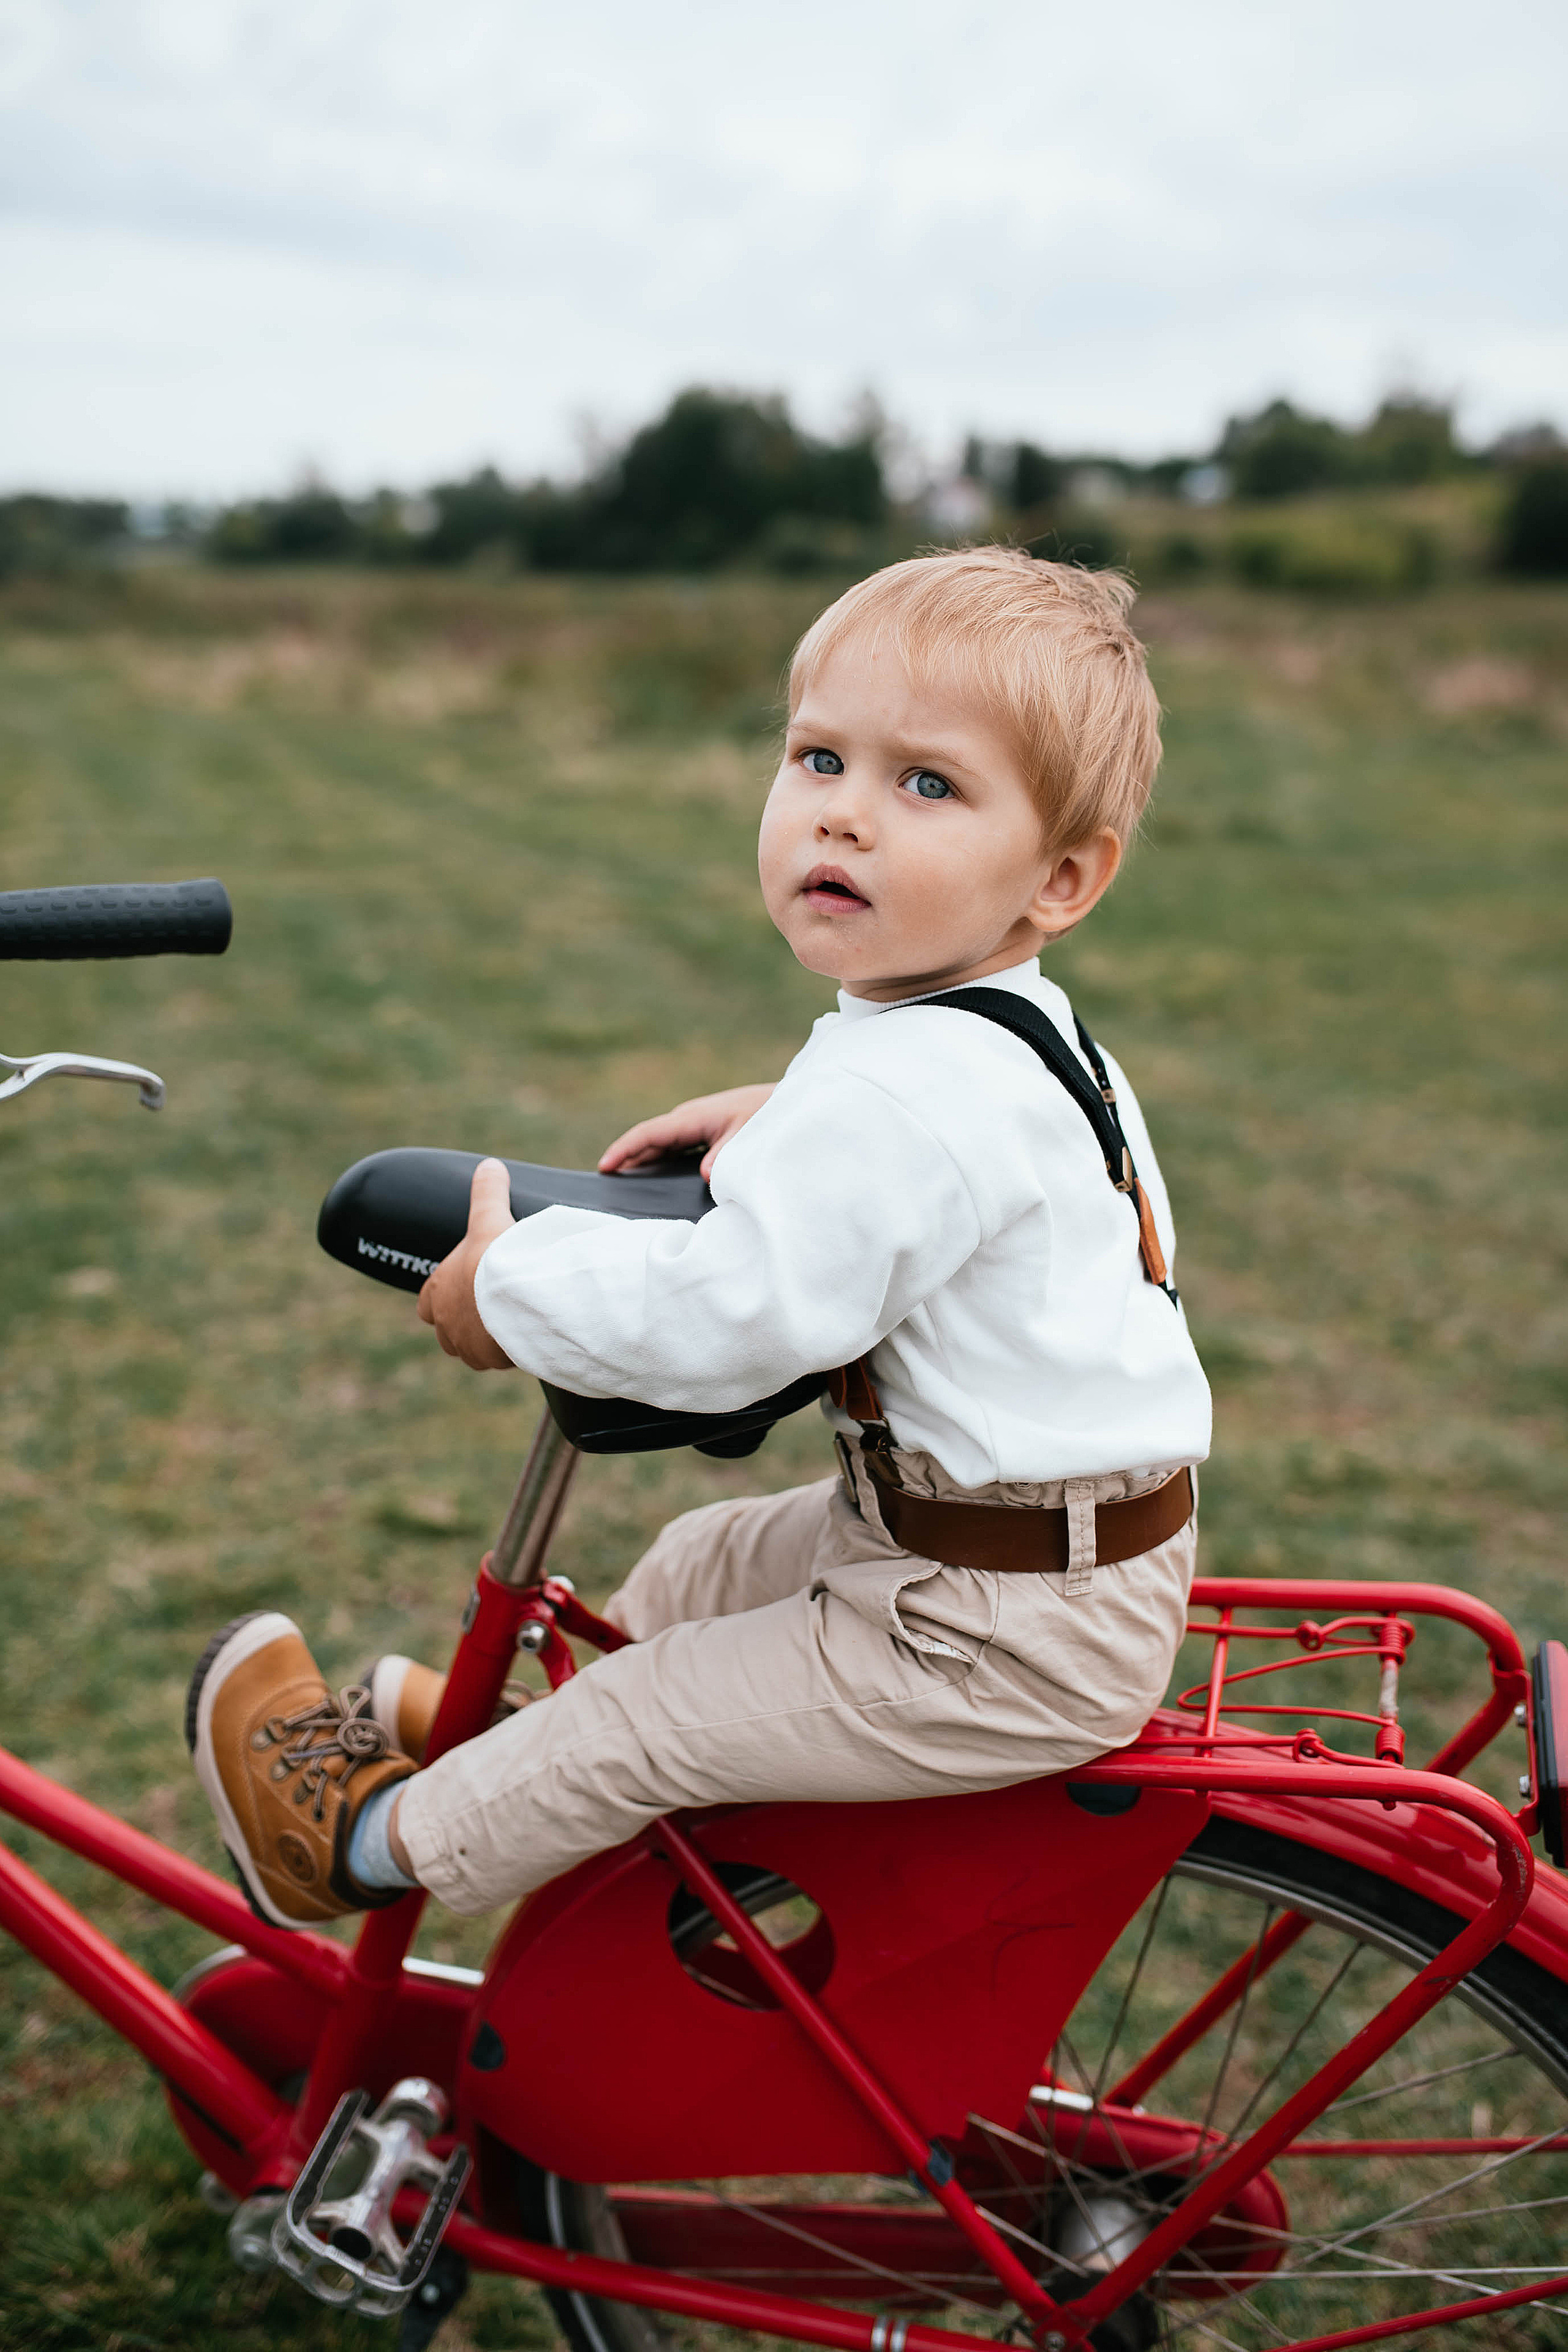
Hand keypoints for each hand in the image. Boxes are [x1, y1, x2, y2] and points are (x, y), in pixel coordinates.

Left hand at [416, 1158, 516, 1368]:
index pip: (427, 1302)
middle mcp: (445, 1322)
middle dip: (463, 1321)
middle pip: (446, 1329)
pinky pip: (494, 1360)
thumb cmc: (496, 1258)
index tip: (462, 1289)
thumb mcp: (490, 1218)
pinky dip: (504, 1352)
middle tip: (489, 1308)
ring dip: (483, 1339)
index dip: (442, 1296)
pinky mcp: (489, 1360)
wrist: (517, 1296)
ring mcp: (466, 1345)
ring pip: (469, 1348)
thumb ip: (488, 1192)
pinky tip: (522, 1337)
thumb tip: (489, 1165)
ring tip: (508, 1324)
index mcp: (438, 1290)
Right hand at [598, 1084, 775, 1183]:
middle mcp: (688, 1118)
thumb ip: (725, 1156)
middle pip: (648, 1140)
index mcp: (692, 1117)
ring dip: (639, 1159)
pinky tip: (653, 1174)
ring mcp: (694, 1123)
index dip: (625, 1150)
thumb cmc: (767, 1114)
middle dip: (624, 1157)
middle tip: (603, 1183)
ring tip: (619, 1180)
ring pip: (659, 1143)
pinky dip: (657, 1158)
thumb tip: (704, 1176)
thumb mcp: (747, 1137)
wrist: (785, 1099)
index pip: (648, 1134)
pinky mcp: (703, 1129)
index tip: (604, 1167)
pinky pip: (672, 1146)